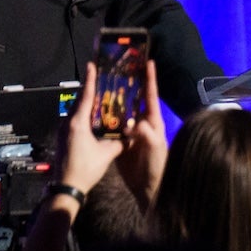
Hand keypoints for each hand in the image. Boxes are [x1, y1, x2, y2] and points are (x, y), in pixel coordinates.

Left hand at [59, 63, 125, 196]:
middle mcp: (68, 122)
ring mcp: (64, 130)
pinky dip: (84, 115)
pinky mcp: (64, 137)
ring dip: (87, 103)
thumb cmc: (86, 168)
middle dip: (90, 90)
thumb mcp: (107, 154)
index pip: (86, 97)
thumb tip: (130, 134)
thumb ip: (119, 141)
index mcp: (78, 123)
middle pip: (80, 101)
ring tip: (99, 96)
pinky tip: (93, 117)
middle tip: (99, 78)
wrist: (67, 185)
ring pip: (77, 111)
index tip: (92, 65)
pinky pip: (75, 120)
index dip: (90, 80)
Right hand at [117, 59, 168, 209]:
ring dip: (113, 98)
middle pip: (135, 99)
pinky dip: (104, 115)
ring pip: (121, 110)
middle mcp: (142, 123)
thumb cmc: (156, 166)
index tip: (148, 62)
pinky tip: (94, 108)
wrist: (148, 187)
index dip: (150, 79)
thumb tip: (135, 122)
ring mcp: (130, 131)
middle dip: (129, 84)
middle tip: (118, 68)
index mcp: (153, 122)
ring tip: (103, 83)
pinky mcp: (120, 141)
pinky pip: (111, 124)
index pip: (151, 96)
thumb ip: (147, 134)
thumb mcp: (155, 148)